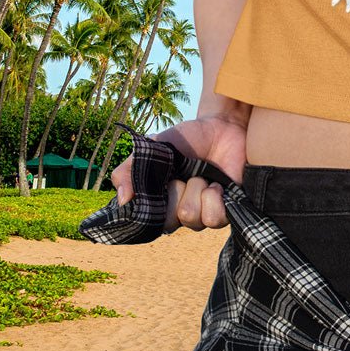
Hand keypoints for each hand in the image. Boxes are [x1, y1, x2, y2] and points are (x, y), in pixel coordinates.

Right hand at [110, 115, 247, 232]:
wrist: (222, 126)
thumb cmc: (187, 139)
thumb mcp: (153, 147)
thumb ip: (129, 170)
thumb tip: (123, 200)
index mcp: (161, 202)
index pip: (148, 222)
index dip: (154, 203)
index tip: (163, 181)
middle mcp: (180, 212)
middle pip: (170, 223)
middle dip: (177, 193)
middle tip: (184, 175)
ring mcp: (203, 213)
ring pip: (192, 220)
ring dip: (197, 191)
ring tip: (202, 175)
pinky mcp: (226, 212)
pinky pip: (214, 219)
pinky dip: (214, 197)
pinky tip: (217, 184)